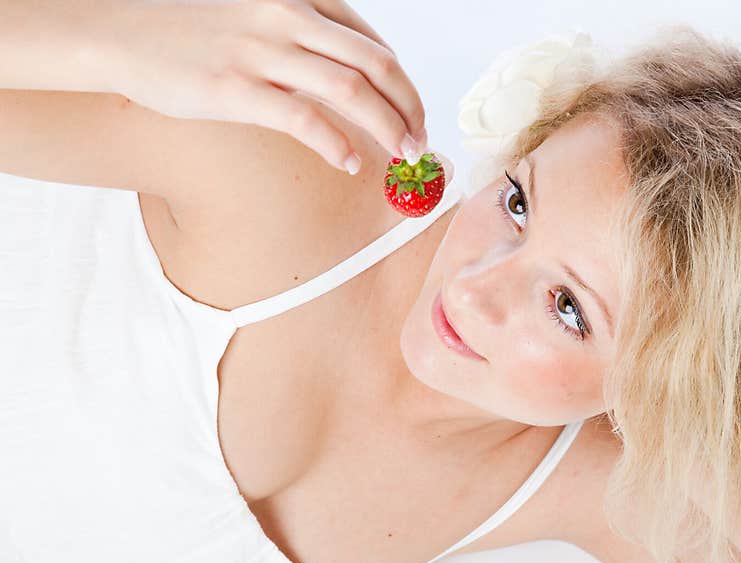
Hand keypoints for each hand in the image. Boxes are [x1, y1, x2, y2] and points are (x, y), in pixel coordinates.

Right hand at [101, 0, 427, 172]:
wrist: (118, 31)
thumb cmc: (187, 29)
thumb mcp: (253, 16)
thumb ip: (298, 36)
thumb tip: (343, 76)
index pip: (371, 42)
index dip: (402, 82)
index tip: (412, 112)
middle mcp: (286, 18)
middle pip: (375, 64)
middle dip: (408, 106)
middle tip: (419, 140)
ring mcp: (262, 52)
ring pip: (351, 91)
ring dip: (388, 127)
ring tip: (402, 156)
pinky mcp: (236, 89)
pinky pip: (305, 120)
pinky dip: (337, 145)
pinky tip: (349, 164)